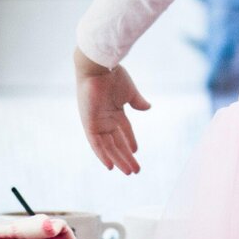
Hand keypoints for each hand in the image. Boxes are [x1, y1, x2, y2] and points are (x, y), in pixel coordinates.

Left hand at [74, 48, 150, 174]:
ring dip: (119, 159)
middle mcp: (105, 120)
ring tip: (130, 171)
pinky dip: (103, 155)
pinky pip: (96, 144)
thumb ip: (138, 101)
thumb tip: (148, 108)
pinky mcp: (90, 124)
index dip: (130, 141)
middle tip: (136, 170)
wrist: (100, 67)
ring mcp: (97, 123)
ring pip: (109, 147)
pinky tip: (111, 166)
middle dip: (127, 156)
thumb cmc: (114, 76)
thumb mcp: (130, 92)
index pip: (124, 131)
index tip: (136, 151)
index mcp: (114, 111)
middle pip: (117, 142)